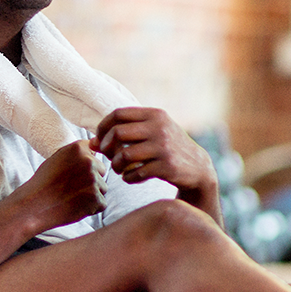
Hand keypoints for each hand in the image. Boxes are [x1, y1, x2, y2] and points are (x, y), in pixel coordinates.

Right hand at [7, 140, 105, 234]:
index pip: (95, 154)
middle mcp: (89, 161)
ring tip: (71, 196)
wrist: (33, 206)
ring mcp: (93, 180)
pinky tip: (75, 206)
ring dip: (91, 194)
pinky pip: (101, 203)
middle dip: (91, 180)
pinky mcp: (96, 198)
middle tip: (70, 187)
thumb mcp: (58, 158)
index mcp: (78, 148)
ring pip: (102, 188)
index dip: (84, 166)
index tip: (71, 173)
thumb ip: (78, 152)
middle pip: (102, 171)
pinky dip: (91, 208)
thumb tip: (97, 144)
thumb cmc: (44, 183)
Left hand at [92, 107, 219, 217]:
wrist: (198, 167)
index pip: (118, 114)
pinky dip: (129, 178)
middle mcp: (160, 128)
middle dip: (107, 147)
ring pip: (125, 155)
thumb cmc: (167, 148)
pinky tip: (131, 178)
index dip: (103, 127)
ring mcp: (164, 147)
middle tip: (110, 157)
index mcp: (155, 115)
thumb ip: (126, 133)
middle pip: (118, 133)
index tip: (100, 140)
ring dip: (117, 165)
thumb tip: (92, 142)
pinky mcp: (167, 167)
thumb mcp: (153, 132)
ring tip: (120, 169)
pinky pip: (136, 173)